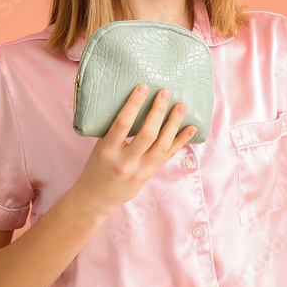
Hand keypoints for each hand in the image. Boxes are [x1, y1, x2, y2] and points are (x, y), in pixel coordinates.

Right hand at [70, 84, 195, 218]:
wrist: (96, 198)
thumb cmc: (96, 167)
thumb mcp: (99, 147)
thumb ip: (114, 130)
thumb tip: (133, 104)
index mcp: (107, 151)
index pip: (122, 125)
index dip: (133, 105)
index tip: (143, 88)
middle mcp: (125, 161)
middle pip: (147, 135)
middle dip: (158, 112)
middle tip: (165, 93)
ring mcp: (140, 170)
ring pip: (162, 145)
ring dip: (173, 124)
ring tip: (181, 106)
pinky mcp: (149, 174)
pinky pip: (168, 156)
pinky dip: (181, 141)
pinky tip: (190, 128)